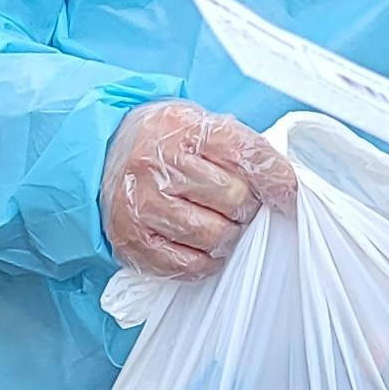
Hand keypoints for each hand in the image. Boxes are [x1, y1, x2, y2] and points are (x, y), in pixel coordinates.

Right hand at [103, 101, 297, 276]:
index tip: (287, 194)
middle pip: (234, 198)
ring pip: (214, 236)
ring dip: (228, 236)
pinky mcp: (131, 240)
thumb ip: (241, 149)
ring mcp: (141, 204)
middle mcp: (156, 165)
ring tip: (221, 224)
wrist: (102, 153)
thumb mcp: (200, 124)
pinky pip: (187, 265)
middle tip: (239, 204)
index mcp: (181, 128)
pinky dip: (205, 261)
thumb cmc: (163, 142)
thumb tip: (283, 188)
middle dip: (247, 206)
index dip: (276, 179)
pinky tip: (202, 246)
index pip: (245, 154)